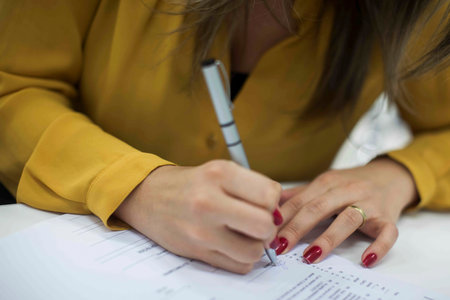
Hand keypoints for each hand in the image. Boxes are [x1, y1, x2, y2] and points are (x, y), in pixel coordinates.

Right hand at [114, 160, 282, 273]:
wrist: (146, 196)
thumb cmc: (190, 183)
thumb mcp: (219, 170)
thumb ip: (251, 188)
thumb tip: (280, 214)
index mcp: (219, 174)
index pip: (270, 194)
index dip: (273, 201)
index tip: (263, 202)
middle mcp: (208, 202)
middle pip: (265, 225)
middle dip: (268, 226)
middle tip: (258, 222)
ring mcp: (201, 231)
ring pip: (255, 251)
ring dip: (256, 245)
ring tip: (244, 234)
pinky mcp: (196, 252)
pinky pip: (239, 266)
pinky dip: (242, 258)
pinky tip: (232, 244)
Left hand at [275, 158, 417, 266]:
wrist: (391, 176)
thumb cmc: (352, 183)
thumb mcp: (325, 184)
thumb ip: (301, 194)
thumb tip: (272, 205)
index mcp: (327, 183)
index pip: (300, 201)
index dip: (283, 218)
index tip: (266, 232)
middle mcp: (347, 190)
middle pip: (318, 208)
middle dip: (297, 228)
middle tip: (280, 247)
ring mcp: (369, 204)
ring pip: (348, 219)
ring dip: (328, 238)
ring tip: (310, 256)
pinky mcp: (388, 218)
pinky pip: (387, 232)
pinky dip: (379, 246)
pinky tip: (366, 260)